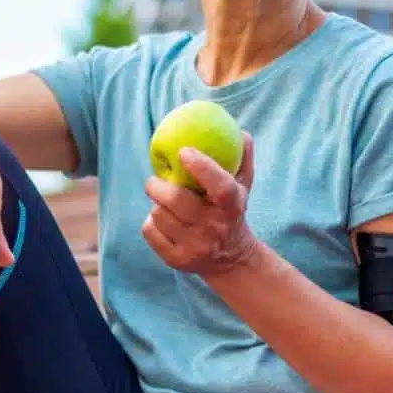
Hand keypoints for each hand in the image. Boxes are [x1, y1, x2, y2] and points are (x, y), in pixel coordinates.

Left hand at [142, 133, 257, 276]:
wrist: (231, 259)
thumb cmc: (231, 212)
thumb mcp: (243, 188)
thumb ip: (242, 159)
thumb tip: (241, 131)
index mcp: (232, 207)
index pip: (220, 187)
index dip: (202, 167)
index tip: (184, 151)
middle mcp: (214, 228)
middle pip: (176, 200)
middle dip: (157, 185)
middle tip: (154, 180)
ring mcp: (195, 247)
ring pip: (158, 215)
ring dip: (156, 204)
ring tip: (163, 203)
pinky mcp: (177, 260)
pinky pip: (150, 232)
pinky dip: (151, 223)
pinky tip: (161, 221)